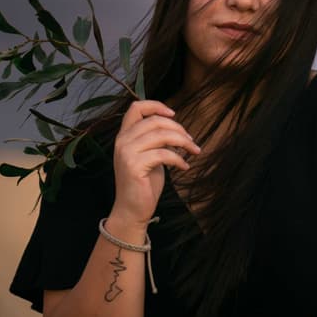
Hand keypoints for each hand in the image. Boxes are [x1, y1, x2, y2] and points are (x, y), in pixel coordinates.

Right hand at [110, 100, 199, 223]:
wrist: (132, 210)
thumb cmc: (144, 183)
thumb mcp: (149, 155)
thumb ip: (154, 139)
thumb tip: (174, 126)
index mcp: (124, 136)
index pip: (135, 108)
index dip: (156, 106)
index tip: (173, 114)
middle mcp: (122, 141)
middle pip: (155, 121)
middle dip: (178, 128)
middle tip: (191, 140)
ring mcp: (126, 153)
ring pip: (161, 135)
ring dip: (183, 142)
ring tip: (194, 151)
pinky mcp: (134, 166)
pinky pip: (164, 154)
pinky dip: (179, 159)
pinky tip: (185, 166)